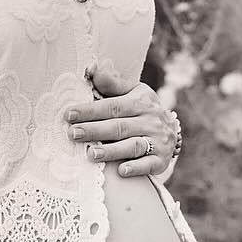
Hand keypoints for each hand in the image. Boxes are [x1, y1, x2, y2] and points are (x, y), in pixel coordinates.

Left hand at [66, 60, 177, 177]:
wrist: (172, 131)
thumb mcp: (134, 92)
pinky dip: (136, 167)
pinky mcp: (160, 160)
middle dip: (95, 130)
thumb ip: (112, 84)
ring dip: (112, 151)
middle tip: (73, 133)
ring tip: (91, 154)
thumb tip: (91, 70)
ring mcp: (157, 141)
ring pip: (132, 146)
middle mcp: (150, 121)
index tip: (69, 114)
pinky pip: (148, 164)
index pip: (112, 106)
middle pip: (119, 126)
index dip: (90, 110)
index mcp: (140, 102)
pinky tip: (121, 170)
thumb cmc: (144, 110)